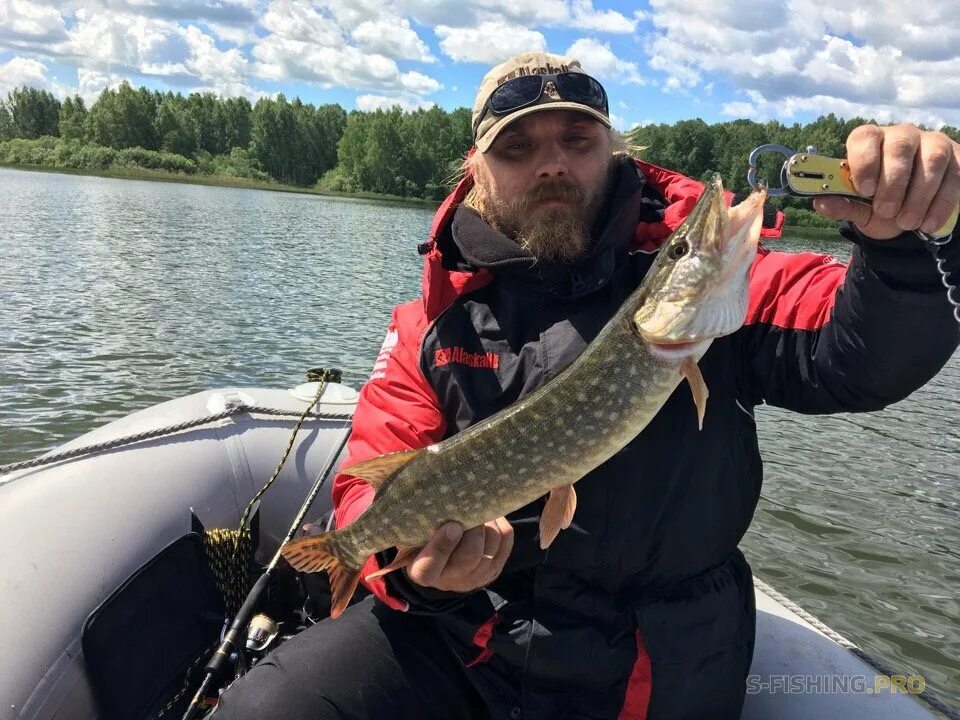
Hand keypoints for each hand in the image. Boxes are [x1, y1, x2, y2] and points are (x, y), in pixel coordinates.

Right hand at [404, 518, 513, 592]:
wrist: (442, 562)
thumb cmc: (421, 542)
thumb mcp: (411, 538)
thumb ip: (415, 526)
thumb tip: (427, 504)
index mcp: (422, 573)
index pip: (429, 567)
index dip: (442, 546)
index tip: (451, 525)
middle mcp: (450, 580)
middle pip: (469, 556)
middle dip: (474, 530)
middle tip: (471, 508)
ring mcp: (476, 577)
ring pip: (491, 546)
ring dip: (488, 524)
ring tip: (479, 508)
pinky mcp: (495, 569)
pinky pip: (505, 541)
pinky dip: (500, 523)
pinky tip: (489, 517)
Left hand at [812, 124, 959, 238]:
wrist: (909, 214)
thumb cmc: (878, 203)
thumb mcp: (858, 208)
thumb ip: (841, 204)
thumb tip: (820, 202)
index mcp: (870, 141)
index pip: (865, 137)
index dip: (864, 161)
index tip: (864, 189)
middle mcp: (902, 136)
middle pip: (900, 146)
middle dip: (893, 183)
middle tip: (886, 211)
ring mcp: (932, 143)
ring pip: (931, 160)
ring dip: (919, 196)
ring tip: (907, 223)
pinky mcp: (957, 158)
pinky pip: (955, 176)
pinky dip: (942, 203)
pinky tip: (929, 225)